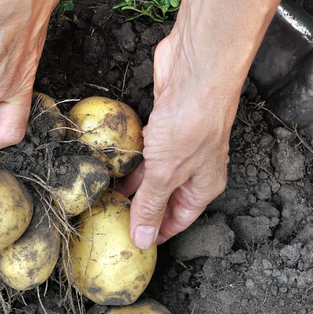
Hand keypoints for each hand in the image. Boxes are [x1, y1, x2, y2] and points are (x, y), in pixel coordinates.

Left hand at [117, 30, 237, 248]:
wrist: (194, 70)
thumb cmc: (191, 122)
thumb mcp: (166, 173)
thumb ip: (151, 205)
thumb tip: (143, 239)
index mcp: (204, 186)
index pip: (180, 219)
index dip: (158, 232)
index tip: (134, 242)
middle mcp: (195, 168)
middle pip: (165, 198)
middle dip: (142, 209)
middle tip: (113, 220)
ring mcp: (180, 146)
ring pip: (154, 174)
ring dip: (134, 186)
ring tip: (108, 199)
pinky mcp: (165, 126)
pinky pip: (146, 151)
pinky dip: (132, 161)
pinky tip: (115, 168)